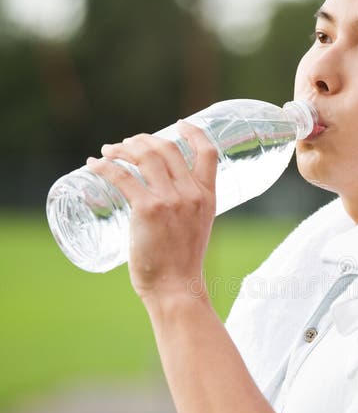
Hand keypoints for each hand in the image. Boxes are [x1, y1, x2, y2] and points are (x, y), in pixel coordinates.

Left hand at [86, 121, 218, 301]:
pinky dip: (105, 166)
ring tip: (109, 151)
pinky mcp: (147, 209)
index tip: (179, 124)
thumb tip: (164, 199)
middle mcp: (191, 193)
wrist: (177, 288)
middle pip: (167, 148)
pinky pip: (121, 176)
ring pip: (144, 156)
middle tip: (126, 145)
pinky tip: (94, 164)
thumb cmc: (182, 265)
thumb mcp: (196, 229)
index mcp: (208, 197)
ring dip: (122, 148)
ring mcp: (170, 200)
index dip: (193, 132)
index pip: (208, 152)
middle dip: (143, 140)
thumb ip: (186, 210)